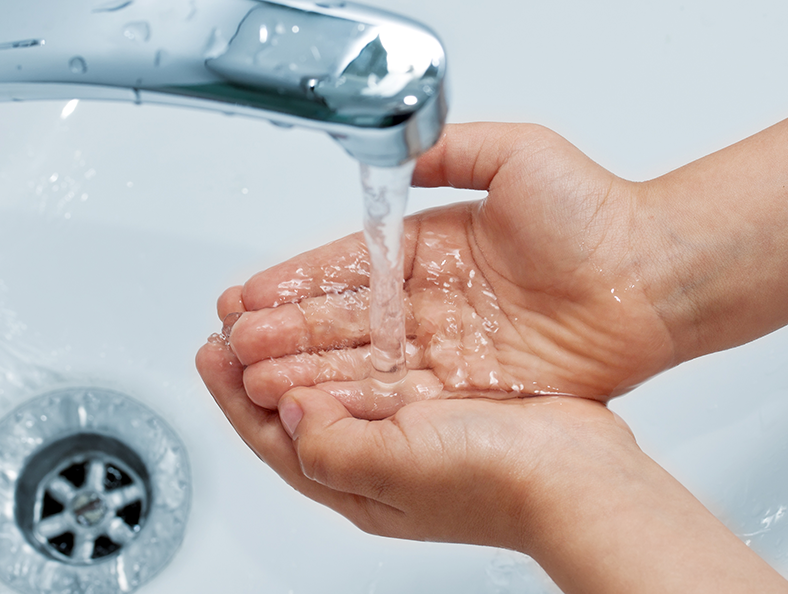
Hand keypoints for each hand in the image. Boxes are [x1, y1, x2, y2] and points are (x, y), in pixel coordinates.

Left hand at [194, 337, 634, 549]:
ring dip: (304, 341)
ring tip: (277, 306)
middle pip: (299, 403)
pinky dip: (357, 336)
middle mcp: (377, 457)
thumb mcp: (391, 468)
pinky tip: (351, 311)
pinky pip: (383, 362)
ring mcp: (411, 428)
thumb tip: (291, 410)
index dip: (233, 395)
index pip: (272, 438)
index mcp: (354, 482)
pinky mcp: (445, 398)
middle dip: (262, 360)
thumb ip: (328, 444)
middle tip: (234, 317)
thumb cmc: (496, 482)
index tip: (209, 349)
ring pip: (338, 377)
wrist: (578, 477)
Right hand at [221, 122, 676, 417]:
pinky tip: (310, 405)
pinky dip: (354, 402)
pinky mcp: (473, 387)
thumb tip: (399, 155)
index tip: (249, 295)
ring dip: (306, 372)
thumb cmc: (596, 212)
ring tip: (251, 378)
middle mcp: (433, 302)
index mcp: (432, 248)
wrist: (651, 275)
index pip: (347, 269)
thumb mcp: (515, 154)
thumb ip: (449, 153)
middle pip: (344, 323)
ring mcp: (450, 348)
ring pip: (363, 364)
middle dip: (284, 334)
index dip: (295, 284)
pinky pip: (403, 396)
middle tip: (232, 343)